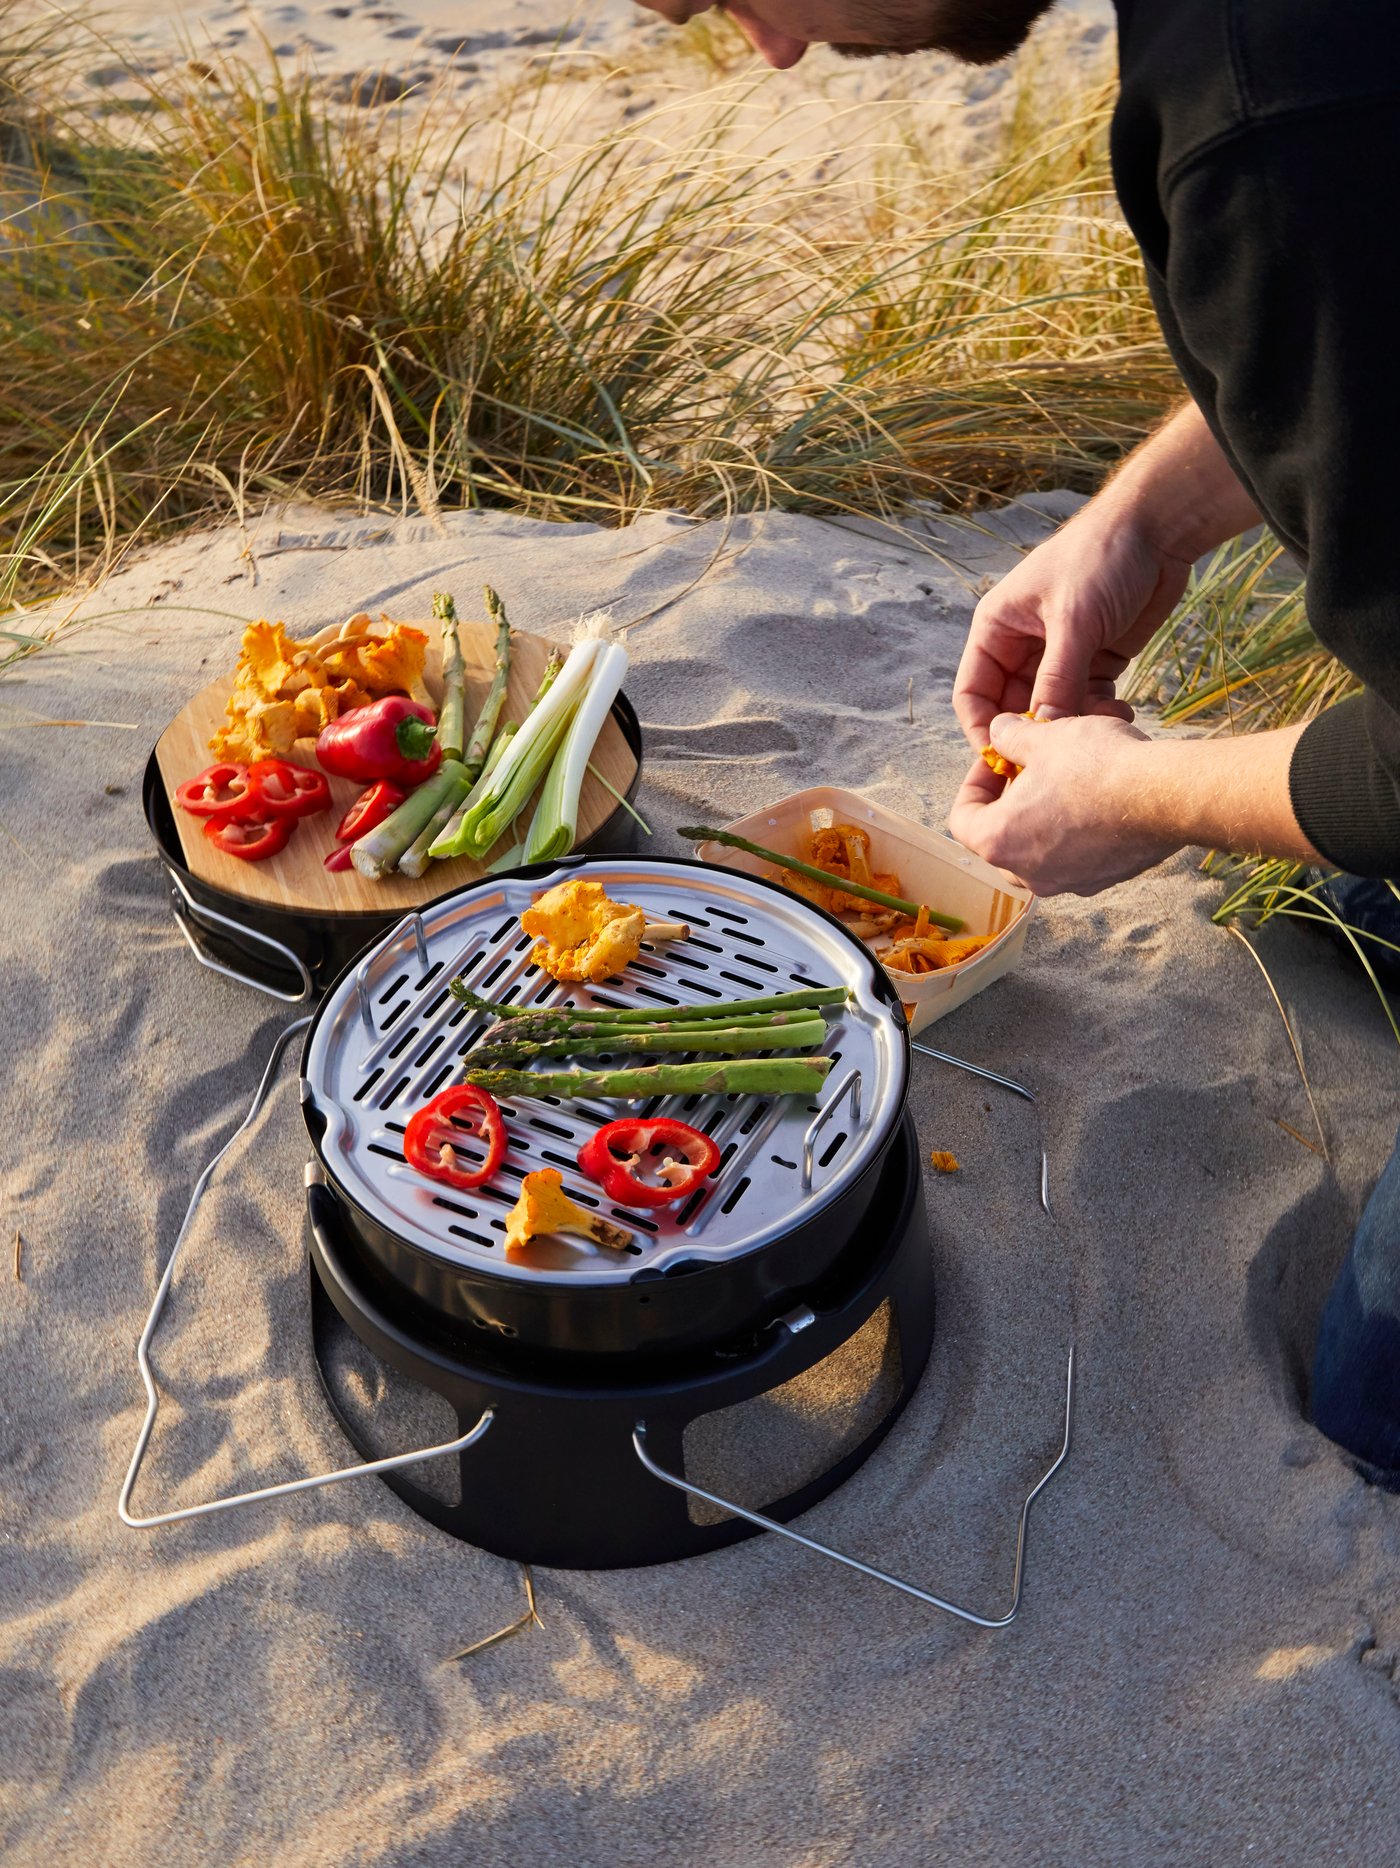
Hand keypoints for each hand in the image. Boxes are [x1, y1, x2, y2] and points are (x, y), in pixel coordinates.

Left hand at [947, 713, 1181, 896]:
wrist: (1165, 796)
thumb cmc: (1096, 765)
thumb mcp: (1044, 737)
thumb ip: (1010, 736)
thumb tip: (999, 731)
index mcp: (999, 842)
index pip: (962, 819)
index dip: (974, 784)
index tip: (996, 762)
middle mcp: (1028, 874)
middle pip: (1000, 839)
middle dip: (1009, 804)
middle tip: (1029, 771)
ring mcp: (1067, 882)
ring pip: (1039, 852)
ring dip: (1043, 819)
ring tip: (1064, 783)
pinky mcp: (1102, 881)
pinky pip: (1076, 859)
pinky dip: (1077, 834)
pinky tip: (1098, 800)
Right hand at [952, 506, 1191, 751]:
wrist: (1158, 530)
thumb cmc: (1101, 558)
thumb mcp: (1073, 620)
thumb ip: (1056, 680)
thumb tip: (1040, 734)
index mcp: (997, 629)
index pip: (974, 693)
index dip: (982, 729)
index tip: (1001, 759)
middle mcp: (1022, 645)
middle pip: (1013, 708)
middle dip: (1031, 734)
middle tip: (1054, 760)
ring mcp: (1059, 655)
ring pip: (1053, 710)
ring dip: (1071, 726)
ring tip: (1098, 730)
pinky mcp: (1096, 661)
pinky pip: (1087, 701)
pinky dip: (1098, 714)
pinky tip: (1120, 715)